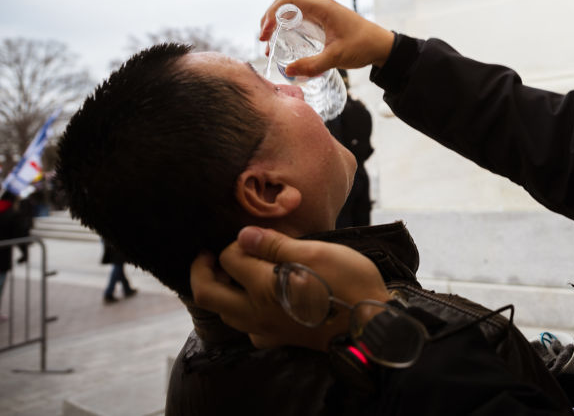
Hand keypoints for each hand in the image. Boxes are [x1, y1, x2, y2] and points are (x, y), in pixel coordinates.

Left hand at [190, 226, 390, 350]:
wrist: (371, 324)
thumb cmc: (349, 284)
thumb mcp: (316, 252)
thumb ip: (275, 244)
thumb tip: (242, 235)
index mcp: (263, 287)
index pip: (228, 259)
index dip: (235, 241)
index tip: (252, 235)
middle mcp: (256, 312)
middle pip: (207, 293)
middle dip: (201, 270)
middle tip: (209, 254)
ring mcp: (266, 329)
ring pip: (224, 312)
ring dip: (219, 290)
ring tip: (232, 272)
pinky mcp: (279, 339)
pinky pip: (246, 328)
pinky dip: (240, 311)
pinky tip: (256, 300)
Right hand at [258, 0, 395, 75]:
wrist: (383, 47)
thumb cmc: (364, 46)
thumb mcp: (337, 57)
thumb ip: (313, 65)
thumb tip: (288, 70)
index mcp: (323, 8)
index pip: (288, 1)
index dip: (271, 14)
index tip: (265, 34)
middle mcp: (321, 6)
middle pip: (287, 4)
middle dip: (271, 19)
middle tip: (263, 40)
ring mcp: (323, 13)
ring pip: (293, 12)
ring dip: (279, 25)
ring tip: (271, 46)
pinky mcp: (325, 22)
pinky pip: (302, 19)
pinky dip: (290, 29)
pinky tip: (286, 45)